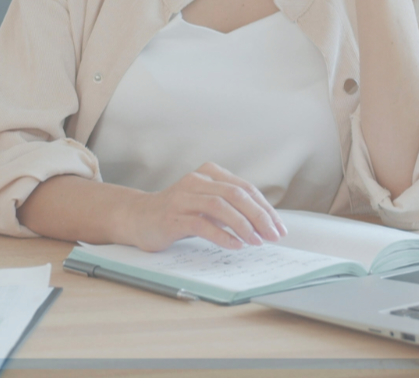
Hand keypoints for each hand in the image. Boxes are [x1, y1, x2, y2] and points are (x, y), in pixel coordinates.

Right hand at [124, 161, 287, 252]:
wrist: (139, 217)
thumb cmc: (179, 212)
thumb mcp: (207, 204)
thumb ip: (230, 207)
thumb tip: (264, 223)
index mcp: (210, 173)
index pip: (245, 188)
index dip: (265, 208)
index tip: (279, 227)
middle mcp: (197, 180)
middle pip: (236, 194)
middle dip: (259, 216)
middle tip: (273, 235)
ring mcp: (183, 197)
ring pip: (221, 206)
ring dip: (243, 225)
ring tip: (256, 242)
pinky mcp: (173, 216)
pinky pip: (202, 223)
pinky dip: (221, 235)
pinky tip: (235, 245)